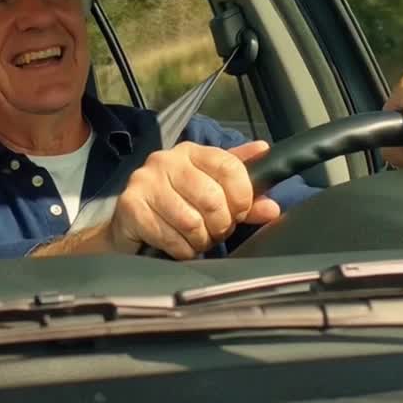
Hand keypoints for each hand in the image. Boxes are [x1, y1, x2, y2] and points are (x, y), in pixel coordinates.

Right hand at [104, 141, 281, 259]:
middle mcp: (165, 160)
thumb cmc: (178, 208)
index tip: (240, 213)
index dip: (243, 197)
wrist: (130, 226)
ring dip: (199, 240)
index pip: (230, 167)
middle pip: (212, 198)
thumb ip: (244, 196)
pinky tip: (177, 245)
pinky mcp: (130, 205)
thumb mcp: (214, 195)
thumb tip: (272, 207)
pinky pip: (170, 237)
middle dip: (220, 225)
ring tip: (195, 239)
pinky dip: (180, 250)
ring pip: (191, 222)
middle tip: (215, 232)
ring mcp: (145, 181)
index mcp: (191, 152)